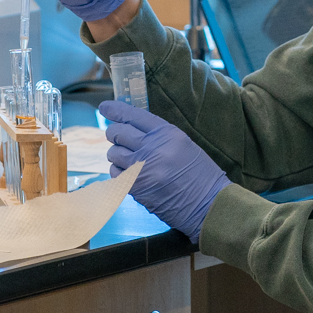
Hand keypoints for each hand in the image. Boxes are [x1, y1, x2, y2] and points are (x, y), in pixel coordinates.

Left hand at [100, 101, 228, 243]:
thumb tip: (131, 130)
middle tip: (120, 139)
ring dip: (118, 155)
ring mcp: (141, 168)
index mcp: (167, 133)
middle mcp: (152, 148)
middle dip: (115, 134)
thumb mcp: (183, 144)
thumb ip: (158, 136)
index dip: (116, 110)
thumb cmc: (199, 174)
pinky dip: (119, 172)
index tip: (105, 107)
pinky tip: (131, 175)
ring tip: (131, 161)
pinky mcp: (135, 187)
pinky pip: (115, 173)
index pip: (134, 115)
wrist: (207, 204)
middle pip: (117, 132)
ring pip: (113, 153)